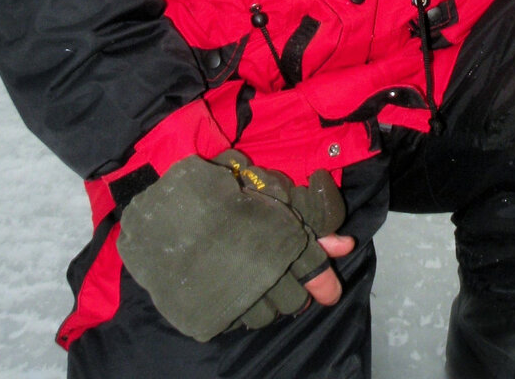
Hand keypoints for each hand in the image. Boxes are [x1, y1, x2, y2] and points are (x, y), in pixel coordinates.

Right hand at [118, 150, 350, 340]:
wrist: (168, 207)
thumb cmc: (225, 192)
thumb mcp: (273, 196)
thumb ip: (311, 223)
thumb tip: (346, 245)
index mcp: (279, 242)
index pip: (313, 271)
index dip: (323, 281)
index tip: (328, 290)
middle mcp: (261, 274)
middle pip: (294, 300)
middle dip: (296, 291)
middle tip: (285, 278)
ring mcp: (234, 298)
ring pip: (267, 316)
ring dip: (269, 302)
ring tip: (258, 283)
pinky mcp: (209, 315)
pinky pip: (237, 322)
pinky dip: (242, 310)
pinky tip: (236, 292)